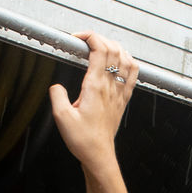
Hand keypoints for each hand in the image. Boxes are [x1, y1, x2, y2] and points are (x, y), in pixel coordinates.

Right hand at [49, 31, 139, 174]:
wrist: (99, 156)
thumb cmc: (83, 140)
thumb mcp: (61, 117)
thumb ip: (57, 95)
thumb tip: (57, 86)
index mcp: (95, 86)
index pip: (99, 49)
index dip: (89, 36)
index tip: (77, 38)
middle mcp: (110, 87)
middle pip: (114, 49)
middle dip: (100, 38)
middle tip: (86, 41)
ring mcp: (119, 93)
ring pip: (127, 59)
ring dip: (115, 47)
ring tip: (102, 47)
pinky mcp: (123, 100)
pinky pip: (134, 75)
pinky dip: (129, 62)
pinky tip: (121, 61)